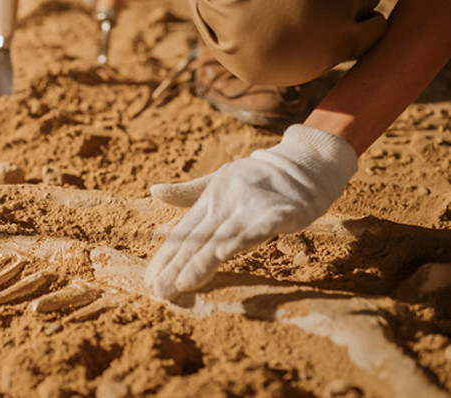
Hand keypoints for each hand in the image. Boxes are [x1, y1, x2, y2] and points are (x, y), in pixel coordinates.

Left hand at [144, 125, 358, 299]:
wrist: (303, 163)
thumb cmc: (257, 176)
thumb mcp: (219, 180)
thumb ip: (188, 193)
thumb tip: (154, 191)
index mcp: (211, 199)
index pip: (184, 232)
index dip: (167, 257)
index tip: (150, 280)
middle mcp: (227, 203)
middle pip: (199, 239)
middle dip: (177, 267)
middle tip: (159, 291)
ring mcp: (252, 207)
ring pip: (223, 237)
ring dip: (203, 261)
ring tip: (183, 283)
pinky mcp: (280, 211)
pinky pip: (260, 227)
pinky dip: (243, 238)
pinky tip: (225, 253)